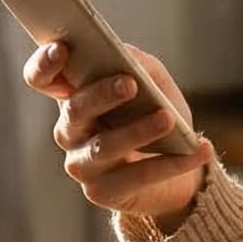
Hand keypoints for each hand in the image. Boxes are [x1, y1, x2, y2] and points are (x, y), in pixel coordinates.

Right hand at [23, 39, 213, 233]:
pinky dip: (171, 163)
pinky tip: (200, 149)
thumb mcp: (153, 82)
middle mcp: (70, 130)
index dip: (44, 64)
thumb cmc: (156, 113)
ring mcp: (81, 163)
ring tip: (168, 119)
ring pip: (104, 146)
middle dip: (101, 95)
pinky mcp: (102, 192)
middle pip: (74, 109)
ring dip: (138, 131)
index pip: (43, 78)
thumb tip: (127, 56)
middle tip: (130, 84)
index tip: (62, 49)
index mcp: (74, 95)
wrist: (178, 167)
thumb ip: (138, 63)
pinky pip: (136, 176)